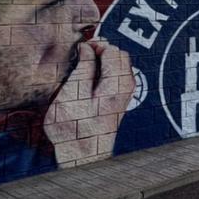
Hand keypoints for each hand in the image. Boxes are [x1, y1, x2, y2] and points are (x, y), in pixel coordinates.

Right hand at [44, 40, 135, 166]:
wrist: (82, 154)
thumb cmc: (75, 127)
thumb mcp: (73, 92)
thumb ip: (83, 66)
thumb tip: (87, 47)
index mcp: (117, 82)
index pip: (112, 49)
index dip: (95, 45)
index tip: (79, 48)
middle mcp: (126, 86)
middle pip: (118, 55)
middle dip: (100, 51)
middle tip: (79, 56)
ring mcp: (124, 93)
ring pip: (117, 64)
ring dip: (101, 61)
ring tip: (81, 67)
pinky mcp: (119, 99)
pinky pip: (114, 75)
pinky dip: (103, 71)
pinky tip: (87, 79)